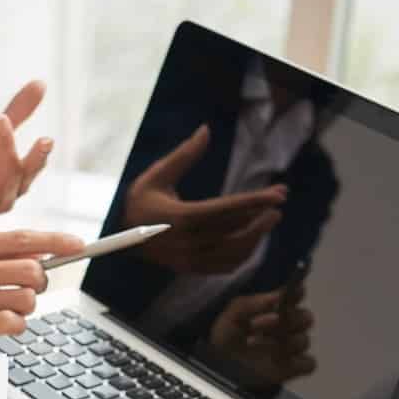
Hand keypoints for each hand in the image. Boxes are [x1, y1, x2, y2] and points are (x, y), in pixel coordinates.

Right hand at [0, 230, 82, 350]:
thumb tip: (41, 256)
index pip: (23, 239)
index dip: (56, 242)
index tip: (79, 245)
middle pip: (33, 271)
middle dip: (40, 281)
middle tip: (28, 287)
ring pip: (27, 299)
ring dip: (25, 305)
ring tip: (5, 307)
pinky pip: (15, 324)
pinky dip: (16, 325)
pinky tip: (0, 323)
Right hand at [121, 124, 288, 273]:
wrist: (119, 237)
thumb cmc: (139, 201)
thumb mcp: (158, 174)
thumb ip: (184, 155)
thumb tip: (206, 129)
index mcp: (181, 218)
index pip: (229, 209)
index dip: (257, 200)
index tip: (280, 193)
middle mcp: (188, 242)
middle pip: (237, 232)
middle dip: (263, 217)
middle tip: (279, 204)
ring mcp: (191, 260)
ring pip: (235, 252)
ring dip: (257, 237)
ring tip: (269, 220)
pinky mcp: (191, 269)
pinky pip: (225, 266)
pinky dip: (243, 255)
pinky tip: (252, 240)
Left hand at [206, 282, 315, 390]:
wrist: (217, 366)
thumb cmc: (226, 337)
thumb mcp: (232, 315)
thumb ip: (251, 304)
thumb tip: (276, 296)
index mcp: (277, 308)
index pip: (297, 295)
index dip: (297, 293)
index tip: (289, 295)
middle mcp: (288, 326)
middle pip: (306, 317)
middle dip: (289, 320)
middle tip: (264, 323)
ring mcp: (291, 348)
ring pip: (303, 340)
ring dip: (282, 342)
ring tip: (254, 343)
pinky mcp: (292, 369)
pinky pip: (308, 364)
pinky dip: (295, 362)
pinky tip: (275, 361)